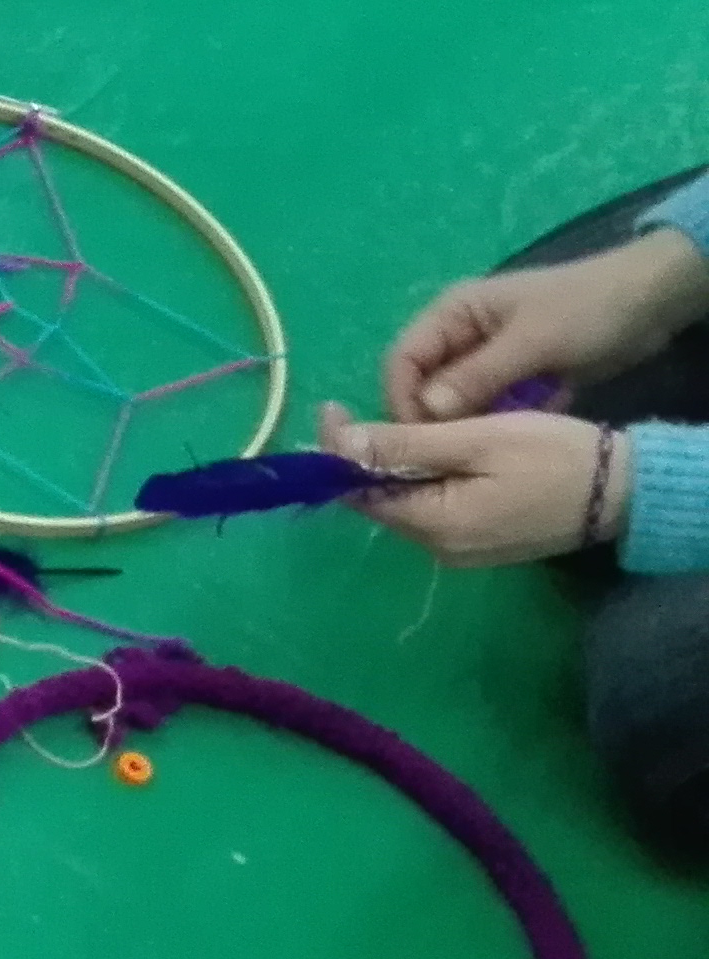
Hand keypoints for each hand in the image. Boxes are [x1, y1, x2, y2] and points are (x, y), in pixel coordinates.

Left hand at [318, 400, 625, 568]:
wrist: (627, 489)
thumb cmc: (552, 457)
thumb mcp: (475, 439)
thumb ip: (405, 444)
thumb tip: (339, 443)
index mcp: (436, 527)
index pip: (362, 492)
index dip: (339, 452)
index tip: (333, 408)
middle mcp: (441, 549)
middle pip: (382, 500)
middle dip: (366, 457)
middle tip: (361, 410)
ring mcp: (463, 550)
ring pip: (408, 503)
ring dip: (396, 466)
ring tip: (398, 423)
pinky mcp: (482, 542)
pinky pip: (436, 508)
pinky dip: (425, 479)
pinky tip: (433, 450)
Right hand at [380, 231, 708, 420]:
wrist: (650, 304)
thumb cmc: (585, 311)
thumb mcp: (532, 342)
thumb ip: (477, 375)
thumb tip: (425, 412)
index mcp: (452, 313)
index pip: (403, 360)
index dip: (403, 399)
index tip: (422, 440)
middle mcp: (460, 336)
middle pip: (424, 384)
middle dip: (434, 418)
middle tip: (455, 452)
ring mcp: (487, 358)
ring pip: (456, 401)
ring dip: (469, 424)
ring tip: (489, 447)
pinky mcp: (513, 377)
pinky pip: (488, 407)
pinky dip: (498, 422)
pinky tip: (515, 436)